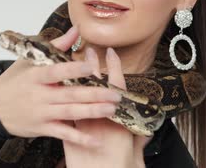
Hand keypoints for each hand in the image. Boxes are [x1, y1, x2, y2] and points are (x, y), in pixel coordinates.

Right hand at [0, 26, 122, 146]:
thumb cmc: (14, 82)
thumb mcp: (29, 60)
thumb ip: (56, 46)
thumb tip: (76, 30)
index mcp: (35, 76)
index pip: (56, 71)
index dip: (73, 69)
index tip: (91, 66)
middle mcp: (39, 95)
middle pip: (69, 94)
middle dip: (94, 94)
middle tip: (115, 94)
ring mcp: (41, 113)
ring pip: (70, 113)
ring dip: (92, 112)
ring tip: (111, 109)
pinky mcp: (43, 128)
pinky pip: (64, 134)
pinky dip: (79, 138)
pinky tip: (95, 140)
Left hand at [62, 47, 151, 167]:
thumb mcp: (132, 159)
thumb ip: (137, 143)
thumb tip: (146, 132)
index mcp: (118, 124)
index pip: (116, 90)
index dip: (114, 71)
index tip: (111, 53)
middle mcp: (100, 123)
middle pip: (93, 90)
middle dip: (90, 69)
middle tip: (88, 48)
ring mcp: (83, 130)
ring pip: (76, 99)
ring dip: (74, 81)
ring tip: (70, 64)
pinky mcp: (70, 139)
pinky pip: (65, 116)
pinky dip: (62, 102)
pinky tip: (58, 92)